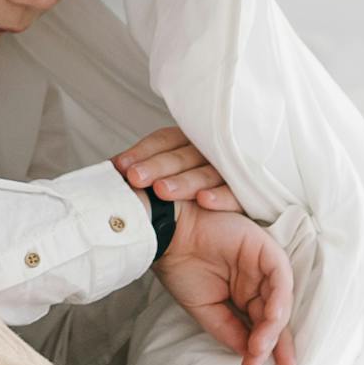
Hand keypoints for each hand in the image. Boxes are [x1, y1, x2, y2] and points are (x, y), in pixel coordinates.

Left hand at [112, 125, 240, 212]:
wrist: (241, 224)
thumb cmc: (199, 188)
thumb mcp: (174, 175)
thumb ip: (146, 169)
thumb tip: (113, 167)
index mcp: (190, 142)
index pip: (165, 140)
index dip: (142, 152)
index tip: (120, 166)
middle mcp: (210, 151)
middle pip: (181, 155)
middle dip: (156, 166)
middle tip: (135, 178)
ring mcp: (231, 170)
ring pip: (206, 172)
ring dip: (184, 181)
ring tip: (162, 191)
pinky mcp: (251, 190)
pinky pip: (236, 192)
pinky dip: (220, 196)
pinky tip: (203, 201)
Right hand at [153, 200, 297, 364]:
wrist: (167, 237)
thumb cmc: (183, 269)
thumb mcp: (207, 311)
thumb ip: (231, 331)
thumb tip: (251, 356)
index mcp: (246, 295)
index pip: (264, 326)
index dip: (269, 350)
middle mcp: (259, 282)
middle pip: (277, 316)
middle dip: (277, 343)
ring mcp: (263, 265)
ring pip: (280, 299)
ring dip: (274, 326)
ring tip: (261, 348)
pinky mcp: (265, 248)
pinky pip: (280, 276)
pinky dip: (279, 298)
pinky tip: (272, 318)